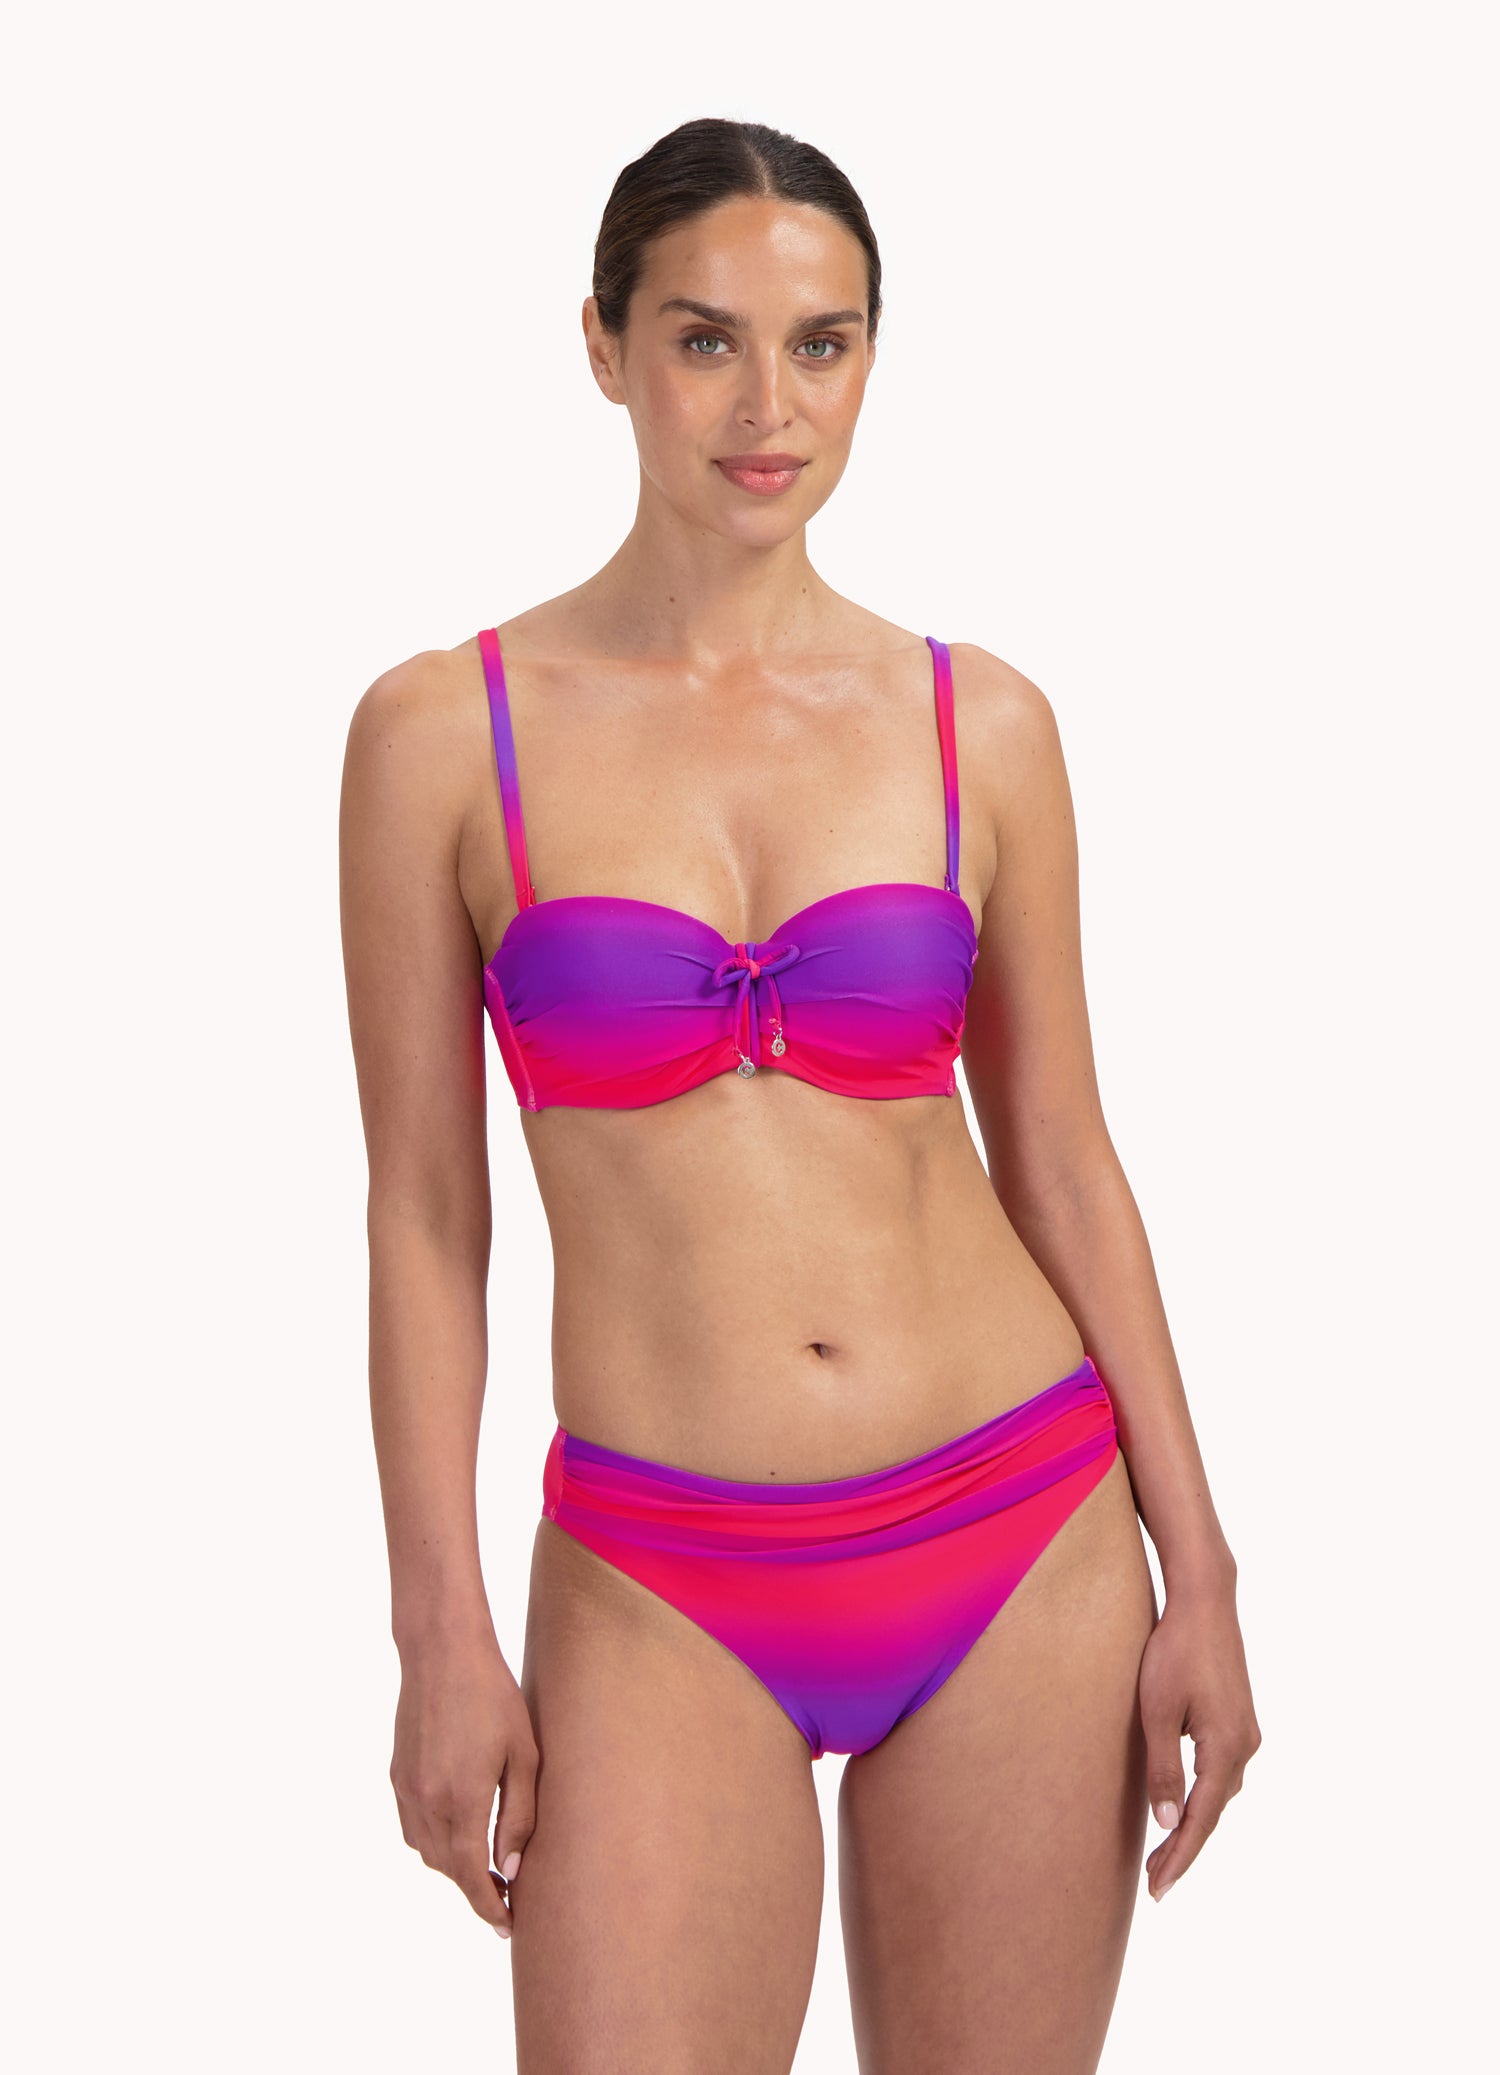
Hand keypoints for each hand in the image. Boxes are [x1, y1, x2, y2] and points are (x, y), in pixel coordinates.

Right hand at [390, 1627, 538, 1937]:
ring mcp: (407, 1790)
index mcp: (463, 1800)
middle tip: (506, 1895)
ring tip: (485, 1865)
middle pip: (449, 1870)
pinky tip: (455, 1832)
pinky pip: (412, 1828)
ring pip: (426, 1852)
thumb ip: (518, 1816)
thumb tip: (511, 1869)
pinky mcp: (396, 1776)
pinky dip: (432, 1842)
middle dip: (475, 1889)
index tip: (506, 1926)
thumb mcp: (523, 1754)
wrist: (441, 1653)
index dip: (489, 1906)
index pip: (473, 1876)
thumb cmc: (493, 1697)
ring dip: (454, 1867)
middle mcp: (428, 1802)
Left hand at [1137, 1577, 1260, 1901]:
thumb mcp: (1156, 1709)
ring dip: (1194, 1821)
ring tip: (1162, 1849)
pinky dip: (1203, 1795)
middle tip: (1155, 1882)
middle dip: (1184, 1847)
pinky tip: (1183, 1803)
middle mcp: (1245, 1746)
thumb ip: (1162, 1767)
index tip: (1160, 1890)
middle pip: (1213, 1811)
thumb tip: (1165, 1822)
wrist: (1205, 1601)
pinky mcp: (1239, 1720)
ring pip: (1219, 1792)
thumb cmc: (1173, 1650)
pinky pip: (1221, 1770)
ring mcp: (1246, 1733)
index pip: (1201, 1819)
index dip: (1180, 1857)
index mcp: (1226, 1748)